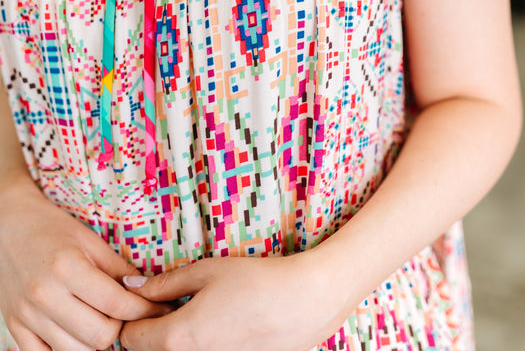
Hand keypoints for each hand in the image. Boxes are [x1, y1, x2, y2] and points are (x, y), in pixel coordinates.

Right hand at [0, 174, 169, 350]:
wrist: (8, 225)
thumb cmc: (51, 227)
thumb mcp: (89, 240)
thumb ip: (117, 268)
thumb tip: (146, 291)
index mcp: (68, 268)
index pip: (116, 305)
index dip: (144, 310)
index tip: (159, 308)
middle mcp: (46, 296)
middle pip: (99, 336)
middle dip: (122, 327)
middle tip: (129, 314)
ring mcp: (27, 315)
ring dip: (96, 341)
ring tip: (103, 321)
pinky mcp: (14, 327)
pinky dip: (66, 350)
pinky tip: (77, 332)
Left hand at [121, 252, 350, 350]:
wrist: (305, 304)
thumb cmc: (255, 282)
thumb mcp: (205, 271)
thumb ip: (163, 283)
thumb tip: (130, 285)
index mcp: (176, 338)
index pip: (129, 338)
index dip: (132, 315)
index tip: (147, 298)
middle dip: (151, 330)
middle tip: (170, 304)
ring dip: (174, 340)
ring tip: (197, 315)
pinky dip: (198, 346)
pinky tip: (217, 327)